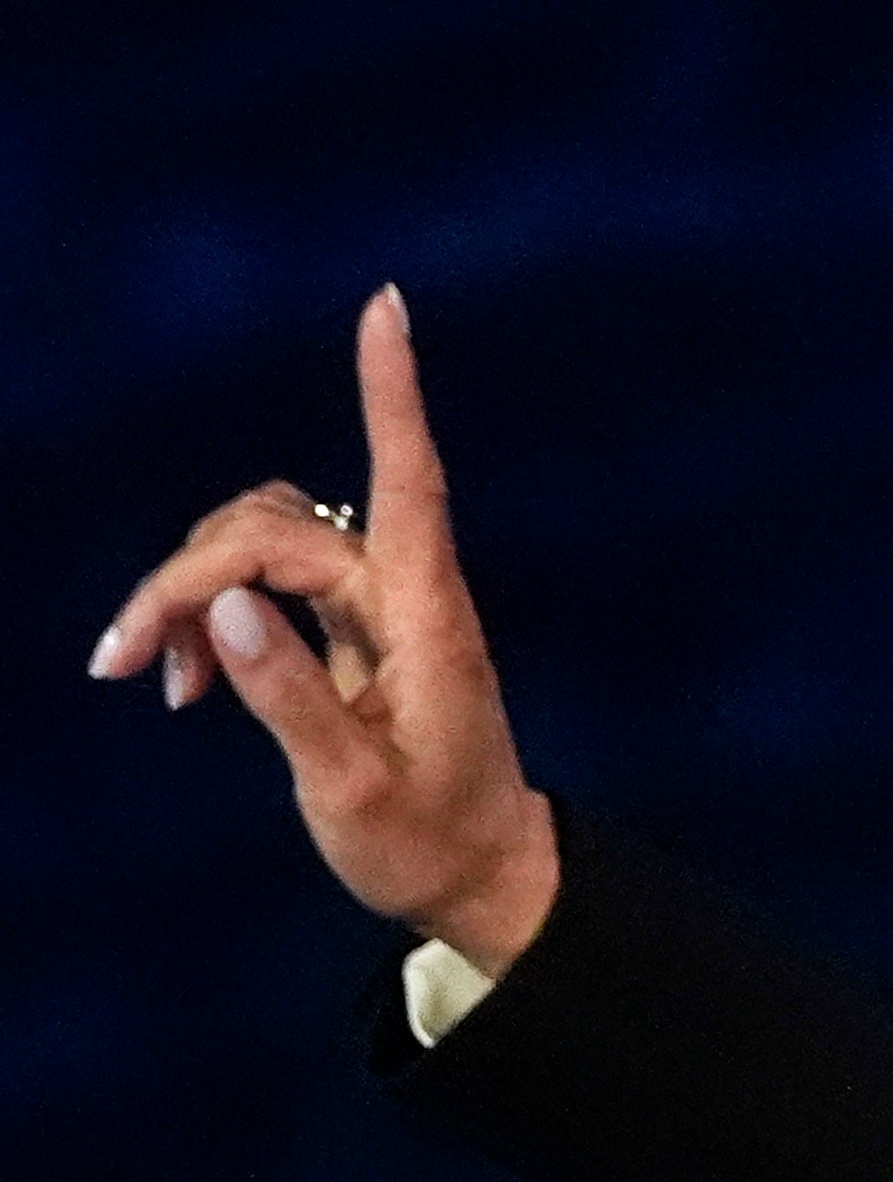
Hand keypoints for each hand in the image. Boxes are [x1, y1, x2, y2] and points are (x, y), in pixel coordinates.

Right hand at [88, 285, 559, 979]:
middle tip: (123, 664)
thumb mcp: (350, 790)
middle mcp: (406, 593)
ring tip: (150, 677)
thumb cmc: (428, 842)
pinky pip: (266, 580)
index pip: (410, 481)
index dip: (391, 393)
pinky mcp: (353, 628)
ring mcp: (379, 606)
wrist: (479, 876)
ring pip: (263, 538)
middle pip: (278, 526)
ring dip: (191, 588)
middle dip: (187, 573)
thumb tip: (225, 608)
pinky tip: (179, 680)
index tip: (388, 306)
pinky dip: (210, 613)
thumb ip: (290, 699)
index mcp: (427, 620)